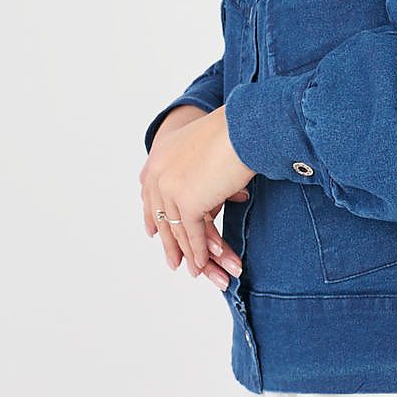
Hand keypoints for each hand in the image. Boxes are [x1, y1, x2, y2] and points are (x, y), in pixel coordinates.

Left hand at [139, 106, 257, 285]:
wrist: (246, 125)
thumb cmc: (236, 131)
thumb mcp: (206, 146)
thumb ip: (197, 167)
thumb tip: (207, 190)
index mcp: (159, 155)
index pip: (151, 194)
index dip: (154, 217)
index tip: (154, 234)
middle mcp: (158, 171)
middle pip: (162, 216)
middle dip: (169, 242)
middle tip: (174, 263)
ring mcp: (170, 187)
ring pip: (178, 229)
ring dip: (189, 253)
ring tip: (197, 271)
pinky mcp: (187, 201)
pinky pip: (192, 234)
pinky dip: (200, 252)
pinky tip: (205, 264)